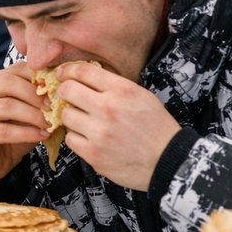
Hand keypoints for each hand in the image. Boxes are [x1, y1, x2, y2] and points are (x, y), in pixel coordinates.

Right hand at [0, 62, 49, 180]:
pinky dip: (26, 133)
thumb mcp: (26, 112)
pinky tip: (41, 136)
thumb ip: (35, 99)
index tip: (57, 90)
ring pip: (5, 106)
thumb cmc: (11, 133)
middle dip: (34, 95)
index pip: (15, 69)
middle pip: (6, 83)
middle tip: (53, 108)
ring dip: (32, 115)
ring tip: (49, 124)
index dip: (38, 78)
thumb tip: (60, 89)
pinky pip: (3, 131)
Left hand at [54, 62, 181, 190]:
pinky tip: (88, 137)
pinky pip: (70, 139)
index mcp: (122, 91)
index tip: (62, 74)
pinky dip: (76, 137)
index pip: (83, 72)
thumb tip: (85, 79)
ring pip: (66, 115)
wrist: (168, 160)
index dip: (67, 71)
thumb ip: (114, 86)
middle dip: (64, 92)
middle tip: (68, 96)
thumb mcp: (141, 96)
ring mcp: (99, 132)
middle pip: (67, 91)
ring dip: (72, 116)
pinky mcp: (93, 154)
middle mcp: (108, 109)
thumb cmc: (156, 128)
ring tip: (84, 120)